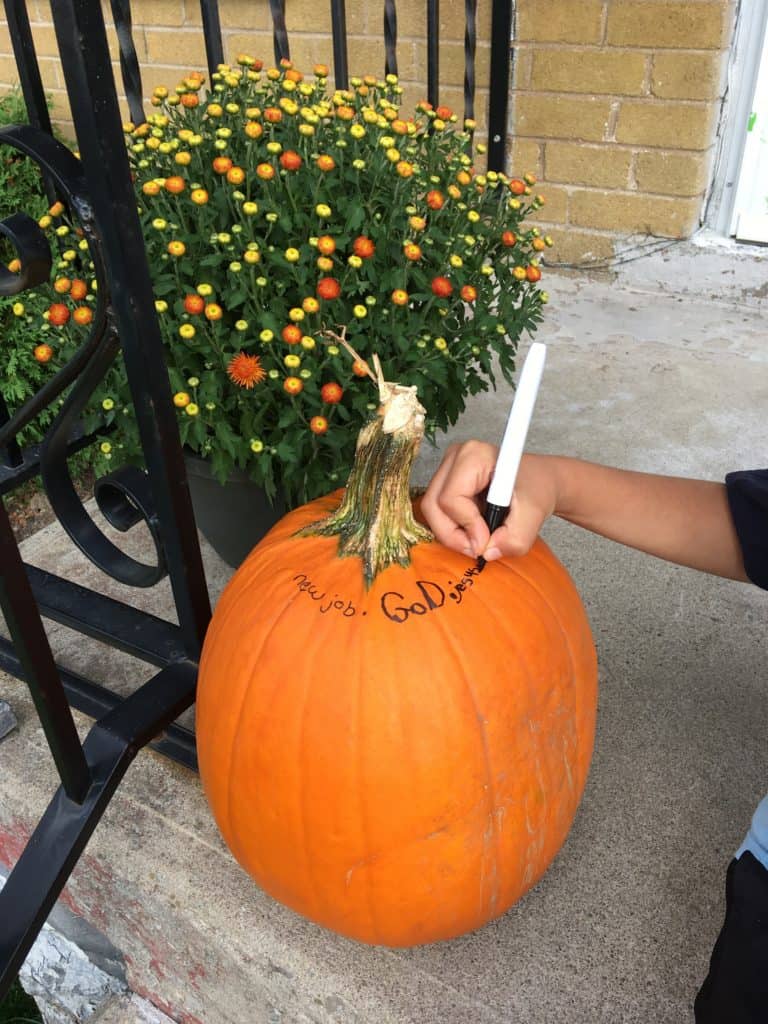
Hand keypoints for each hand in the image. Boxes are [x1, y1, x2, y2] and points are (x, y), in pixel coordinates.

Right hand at [421, 443, 558, 560]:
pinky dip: (453, 528)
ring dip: (452, 533)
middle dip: (453, 535)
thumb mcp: (534, 515)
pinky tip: (475, 529)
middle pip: (432, 505)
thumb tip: (488, 552)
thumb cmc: (536, 488)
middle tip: (477, 548)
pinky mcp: (445, 481)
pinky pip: (437, 512)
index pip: (451, 499)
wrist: (540, 481)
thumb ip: (515, 538)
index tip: (488, 540)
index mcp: (474, 455)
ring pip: (431, 511)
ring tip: (479, 538)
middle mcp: (455, 457)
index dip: (468, 526)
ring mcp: (447, 468)